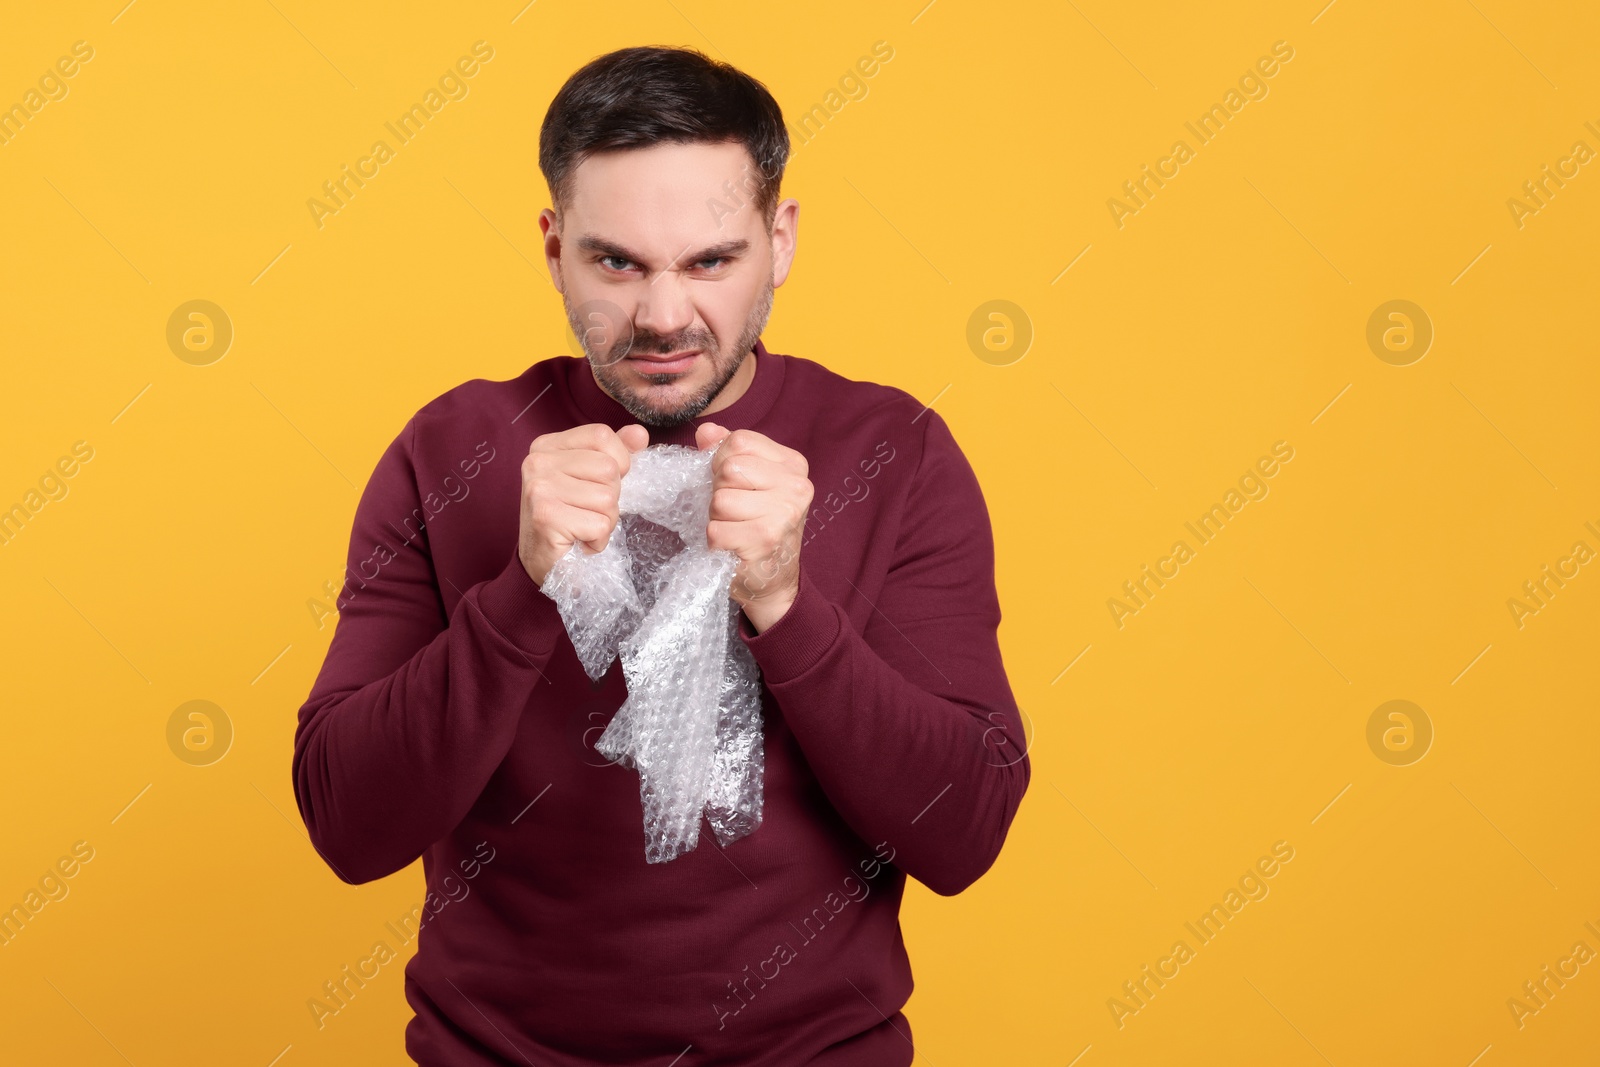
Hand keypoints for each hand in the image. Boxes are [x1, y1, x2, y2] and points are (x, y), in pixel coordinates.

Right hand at [517, 422, 648, 585]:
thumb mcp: (590, 479)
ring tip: (582, 527)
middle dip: (610, 497)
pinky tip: (579, 541)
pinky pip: (600, 524)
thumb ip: (614, 453)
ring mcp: (540, 488)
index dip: (618, 461)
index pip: (602, 434)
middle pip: (609, 468)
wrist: (540, 562)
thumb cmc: (568, 518)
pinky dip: (598, 540)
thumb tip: (639, 434)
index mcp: (547, 445)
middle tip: (587, 512)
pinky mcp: (546, 517)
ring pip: (607, 498)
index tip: (600, 483)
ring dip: (605, 521)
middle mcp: (538, 462)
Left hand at [696, 423, 812, 631]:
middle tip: (735, 513)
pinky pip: (716, 530)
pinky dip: (715, 541)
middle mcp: (797, 486)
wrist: (772, 579)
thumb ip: (725, 452)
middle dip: (719, 492)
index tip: (735, 485)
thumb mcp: (746, 482)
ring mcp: (784, 514)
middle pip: (729, 469)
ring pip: (720, 500)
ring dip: (716, 518)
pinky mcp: (766, 540)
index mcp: (793, 465)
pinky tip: (733, 547)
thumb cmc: (755, 525)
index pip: (740, 441)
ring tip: (735, 529)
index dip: (722, 462)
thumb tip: (706, 431)